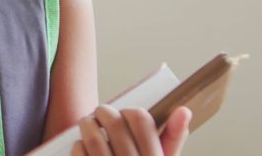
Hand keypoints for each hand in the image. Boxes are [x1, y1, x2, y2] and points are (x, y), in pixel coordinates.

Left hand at [72, 105, 191, 155]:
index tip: (124, 113)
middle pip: (114, 124)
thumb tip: (183, 110)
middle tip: (101, 113)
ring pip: (93, 137)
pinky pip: (80, 152)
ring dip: (87, 124)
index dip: (130, 112)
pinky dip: (78, 146)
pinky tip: (83, 147)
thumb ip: (173, 140)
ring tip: (88, 124)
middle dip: (104, 112)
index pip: (141, 120)